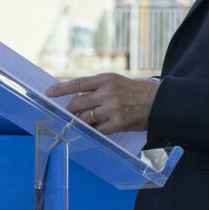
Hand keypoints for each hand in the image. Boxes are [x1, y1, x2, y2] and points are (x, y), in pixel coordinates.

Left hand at [44, 73, 158, 133]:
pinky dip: (92, 131)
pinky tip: (91, 130)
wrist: (160, 101)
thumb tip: (77, 95)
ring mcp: (112, 108)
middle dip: (69, 109)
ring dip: (80, 121)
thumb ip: (98, 87)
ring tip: (79, 122)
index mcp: (106, 78)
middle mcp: (108, 92)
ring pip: (85, 117)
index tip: (49, 93)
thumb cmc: (136, 91)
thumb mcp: (117, 82)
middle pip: (78, 102)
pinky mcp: (118, 122)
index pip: (77, 83)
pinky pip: (97, 129)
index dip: (61, 88)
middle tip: (66, 113)